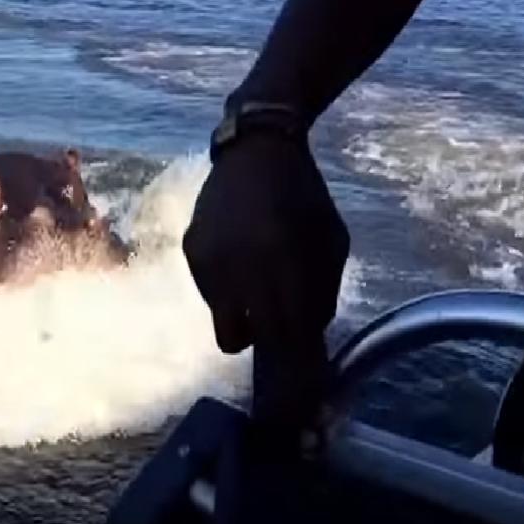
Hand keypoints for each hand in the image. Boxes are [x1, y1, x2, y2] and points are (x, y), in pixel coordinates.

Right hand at [182, 131, 349, 355]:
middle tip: (281, 334)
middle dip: (265, 344)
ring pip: (222, 320)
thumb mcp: (332, 242)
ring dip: (245, 316)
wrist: (256, 152)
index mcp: (280, 256)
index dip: (295, 357)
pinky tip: (241, 260)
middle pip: (241, 339)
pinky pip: (211, 294)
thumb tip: (307, 338)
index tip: (304, 371)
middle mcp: (236, 262)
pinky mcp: (191, 250)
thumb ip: (322, 293)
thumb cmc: (304, 197)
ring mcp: (207, 258)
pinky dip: (229, 290)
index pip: (284, 330)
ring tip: (260, 285)